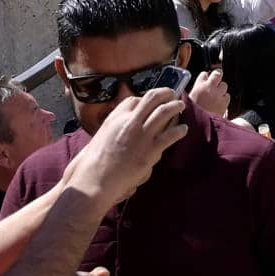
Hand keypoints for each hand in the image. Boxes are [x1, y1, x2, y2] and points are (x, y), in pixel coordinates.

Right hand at [67, 86, 186, 203]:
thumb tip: (120, 128)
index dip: (144, 100)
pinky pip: (170, 135)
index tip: (150, 102)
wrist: (93, 181)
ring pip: (164, 112)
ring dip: (175, 106)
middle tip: (172, 93)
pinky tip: (184, 129)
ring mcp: (141, 135)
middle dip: (164, 93)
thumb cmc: (91, 164)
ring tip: (181, 105)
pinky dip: (179, 130)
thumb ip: (111, 130)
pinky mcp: (150, 151)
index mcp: (114, 119)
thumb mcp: (98, 138)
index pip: (133, 100)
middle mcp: (129, 122)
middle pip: (152, 98)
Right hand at [189, 69, 229, 118]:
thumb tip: (195, 90)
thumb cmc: (189, 115)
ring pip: (224, 85)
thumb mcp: (186, 101)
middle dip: (217, 77)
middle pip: (217, 74)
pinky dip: (224, 98)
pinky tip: (219, 103)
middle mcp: (209, 88)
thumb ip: (193, 92)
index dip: (205, 77)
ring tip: (216, 96)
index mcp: (198, 86)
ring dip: (221, 89)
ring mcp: (218, 94)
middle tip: (215, 82)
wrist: (197, 126)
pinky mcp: (224, 102)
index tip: (205, 80)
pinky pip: (227, 96)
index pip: (204, 74)